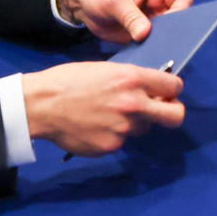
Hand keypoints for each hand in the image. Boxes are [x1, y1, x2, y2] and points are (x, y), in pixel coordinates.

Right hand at [20, 61, 185, 157]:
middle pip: (175, 116)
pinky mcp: (111, 146)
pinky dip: (113, 135)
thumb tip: (153, 89)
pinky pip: (122, 141)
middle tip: (162, 111)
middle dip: (173, 112)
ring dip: (134, 123)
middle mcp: (134, 104)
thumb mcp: (107, 69)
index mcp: (133, 79)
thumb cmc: (71, 81)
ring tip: (109, 115)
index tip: (167, 92)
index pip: (174, 86)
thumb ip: (133, 80)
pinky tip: (95, 126)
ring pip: (144, 128)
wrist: (41, 105)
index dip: (172, 89)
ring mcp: (123, 128)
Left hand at [61, 0, 192, 43]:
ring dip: (162, 42)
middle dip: (173, 31)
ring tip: (155, 52)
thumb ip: (131, 17)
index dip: (181, 13)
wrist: (78, 1)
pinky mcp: (141, 32)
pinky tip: (146, 56)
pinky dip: (151, 49)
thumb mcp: (114, 0)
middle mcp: (158, 2)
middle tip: (165, 44)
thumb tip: (145, 34)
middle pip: (178, 18)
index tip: (170, 28)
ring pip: (167, 32)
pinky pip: (152, 42)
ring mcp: (151, 18)